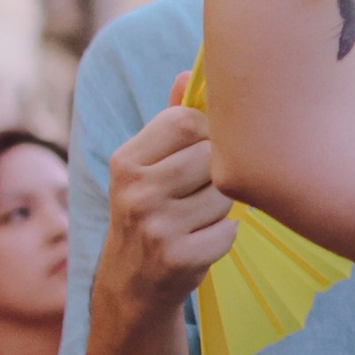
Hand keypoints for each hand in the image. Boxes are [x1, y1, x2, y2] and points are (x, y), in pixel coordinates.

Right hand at [101, 104, 236, 317]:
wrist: (130, 282)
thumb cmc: (148, 210)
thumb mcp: (146, 166)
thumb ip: (170, 121)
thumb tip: (190, 71)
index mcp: (125, 161)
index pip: (187, 121)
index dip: (207, 133)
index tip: (202, 150)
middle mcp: (136, 192)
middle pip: (212, 157)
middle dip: (217, 173)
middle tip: (198, 192)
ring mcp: (156, 227)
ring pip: (225, 194)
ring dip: (222, 206)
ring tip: (197, 216)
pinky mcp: (179, 259)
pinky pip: (229, 231)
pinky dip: (222, 236)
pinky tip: (199, 241)